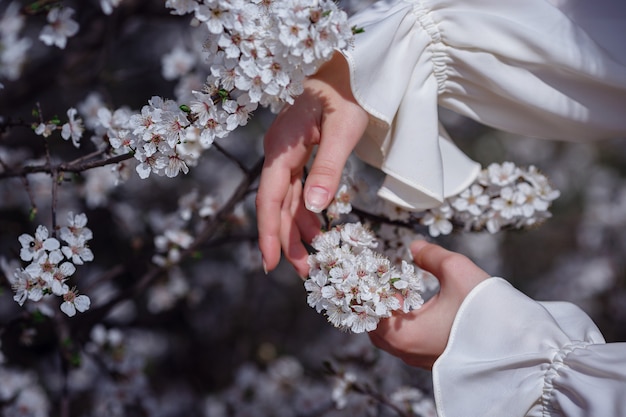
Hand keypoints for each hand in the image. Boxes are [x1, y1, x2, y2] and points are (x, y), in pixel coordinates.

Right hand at [256, 52, 368, 276]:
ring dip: (297, 230)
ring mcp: (286, 155)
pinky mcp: (297, 155)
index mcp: (282, 148)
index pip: (269, 199)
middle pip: (276, 206)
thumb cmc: (347, 92)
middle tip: (303, 272)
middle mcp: (278, 154)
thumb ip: (329, 169)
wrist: (345, 66)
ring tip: (314, 258)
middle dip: (286, 240)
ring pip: (286, 201)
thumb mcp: (343, 130)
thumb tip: (315, 210)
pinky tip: (317, 229)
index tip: (271, 265)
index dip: (268, 233)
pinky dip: (306, 212)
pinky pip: (297, 190)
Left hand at [368, 240, 489, 368]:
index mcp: (404, 335)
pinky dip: (406, 326)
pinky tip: (419, 307)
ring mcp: (422, 361)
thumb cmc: (485, 310)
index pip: (369, 313)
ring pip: (392, 339)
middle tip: (391, 282)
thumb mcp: (456, 271)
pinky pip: (410, 344)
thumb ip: (430, 256)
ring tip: (405, 292)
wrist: (519, 345)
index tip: (380, 273)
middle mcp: (408, 352)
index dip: (370, 291)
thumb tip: (415, 247)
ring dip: (393, 316)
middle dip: (379, 304)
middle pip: (377, 329)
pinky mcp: (436, 362)